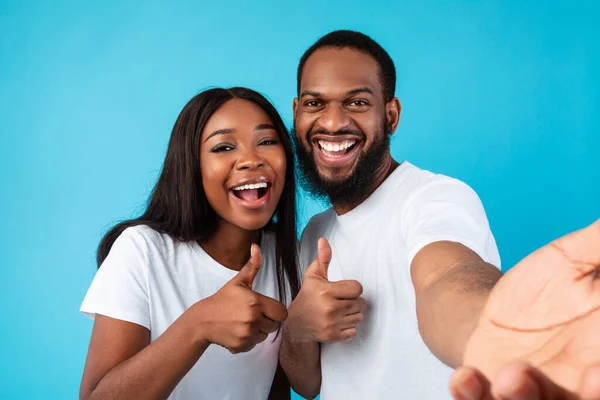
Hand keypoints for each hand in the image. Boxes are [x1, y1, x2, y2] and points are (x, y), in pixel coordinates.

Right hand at [194, 244, 287, 353]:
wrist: (203, 320)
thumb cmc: (223, 299)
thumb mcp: (238, 282)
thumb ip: (252, 266)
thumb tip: (256, 247)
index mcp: (256, 302)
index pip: (281, 313)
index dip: (276, 311)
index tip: (266, 309)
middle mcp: (253, 318)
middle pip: (274, 325)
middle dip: (267, 321)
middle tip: (253, 315)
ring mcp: (247, 333)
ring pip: (265, 336)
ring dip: (258, 331)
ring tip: (245, 323)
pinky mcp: (241, 345)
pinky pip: (254, 345)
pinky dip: (249, 341)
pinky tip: (238, 331)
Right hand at [287, 238, 365, 342]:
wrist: (297, 324)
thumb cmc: (308, 296)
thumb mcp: (313, 276)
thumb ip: (323, 258)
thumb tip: (323, 240)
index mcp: (326, 291)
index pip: (357, 288)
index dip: (352, 288)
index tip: (343, 290)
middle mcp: (330, 308)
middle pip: (361, 303)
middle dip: (353, 301)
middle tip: (341, 301)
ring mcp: (332, 324)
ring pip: (359, 317)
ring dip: (352, 314)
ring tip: (339, 311)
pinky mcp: (334, 336)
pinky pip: (354, 330)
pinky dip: (349, 327)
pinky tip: (338, 322)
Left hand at [449, 219, 599, 398]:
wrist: (504, 307)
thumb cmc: (551, 287)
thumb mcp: (572, 261)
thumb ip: (596, 246)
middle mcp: (574, 381)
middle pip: (588, 396)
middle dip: (591, 393)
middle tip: (592, 381)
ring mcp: (530, 389)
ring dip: (525, 396)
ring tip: (511, 376)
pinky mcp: (488, 388)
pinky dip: (472, 393)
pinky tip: (465, 378)